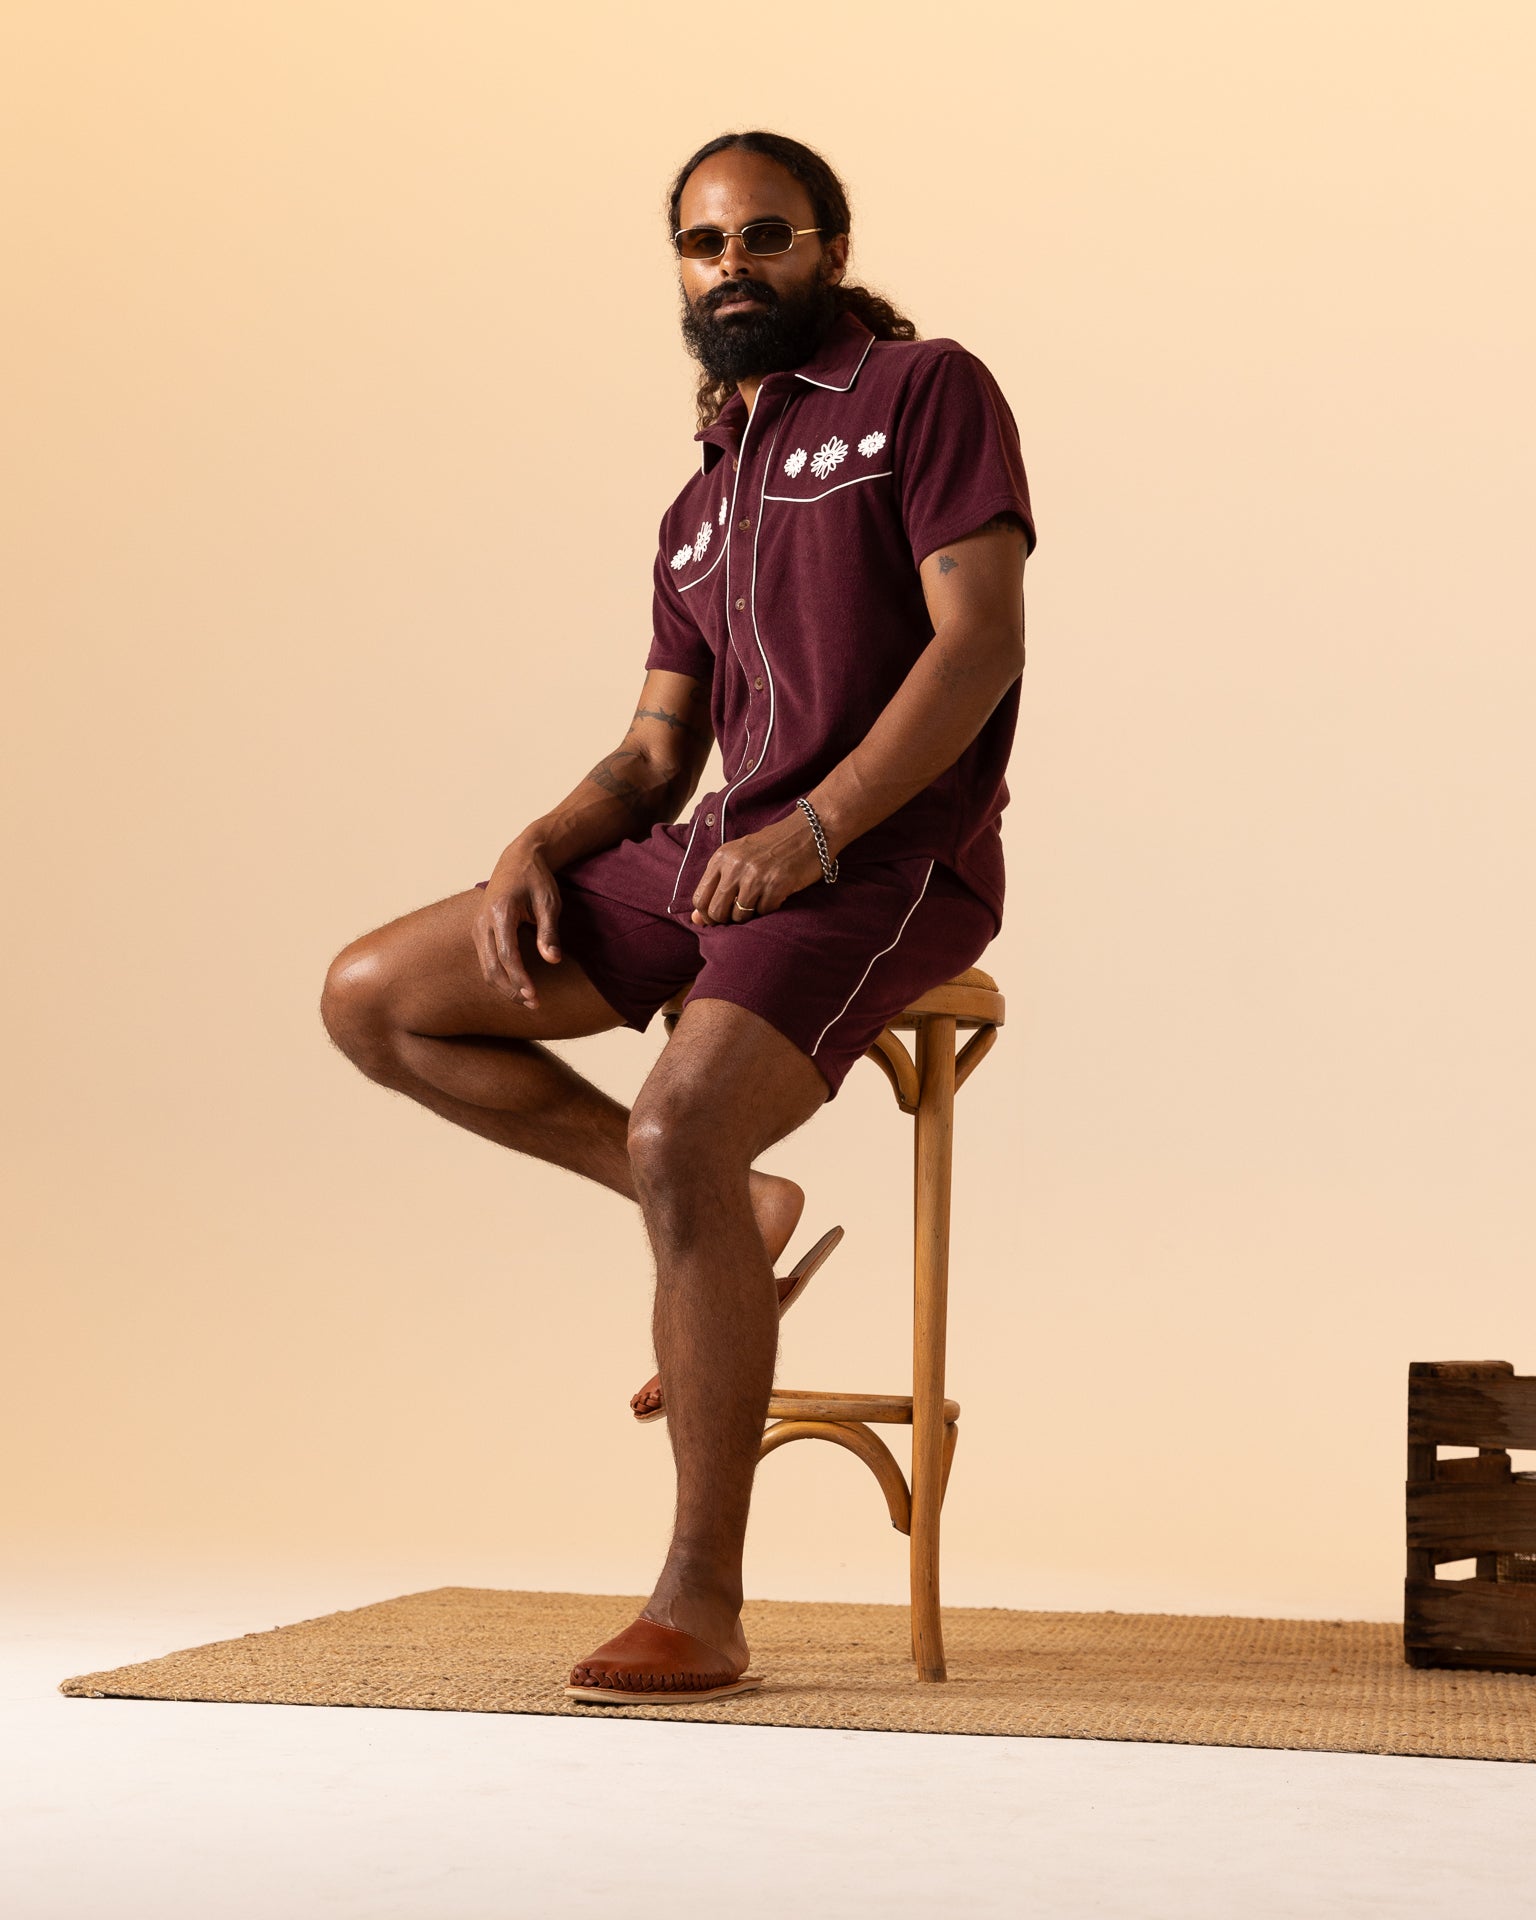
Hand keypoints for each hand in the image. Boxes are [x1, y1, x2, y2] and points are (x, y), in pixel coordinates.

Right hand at [473, 836, 562, 1006]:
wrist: (517, 860)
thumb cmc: (536, 879)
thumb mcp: (549, 901)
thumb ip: (549, 931)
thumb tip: (553, 961)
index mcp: (500, 912)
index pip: (507, 955)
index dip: (520, 979)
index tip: (534, 997)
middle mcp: (482, 921)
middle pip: (491, 967)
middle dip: (511, 990)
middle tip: (534, 1005)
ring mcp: (477, 927)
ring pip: (486, 968)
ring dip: (505, 987)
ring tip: (528, 1000)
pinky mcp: (479, 932)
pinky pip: (485, 961)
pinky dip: (499, 977)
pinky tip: (517, 986)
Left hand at [690, 808, 825, 924]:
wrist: (810, 830)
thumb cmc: (774, 846)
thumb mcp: (739, 856)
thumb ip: (717, 884)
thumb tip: (696, 919)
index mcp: (721, 857)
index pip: (700, 899)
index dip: (707, 914)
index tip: (719, 916)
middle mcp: (735, 866)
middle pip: (716, 911)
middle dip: (727, 919)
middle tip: (741, 913)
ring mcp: (755, 876)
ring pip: (739, 916)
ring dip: (750, 915)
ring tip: (761, 900)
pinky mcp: (776, 885)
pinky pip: (764, 912)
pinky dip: (769, 909)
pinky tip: (777, 894)